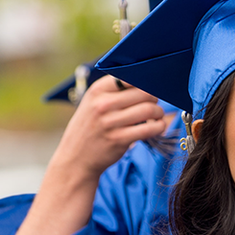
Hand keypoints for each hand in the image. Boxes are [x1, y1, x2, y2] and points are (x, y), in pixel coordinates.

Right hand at [52, 75, 166, 179]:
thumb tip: (146, 81)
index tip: (148, 89)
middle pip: (144, 92)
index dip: (144, 81)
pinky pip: (149, 128)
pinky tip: (157, 127)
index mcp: (97, 90)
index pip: (130, 76)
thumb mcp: (93, 103)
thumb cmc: (90, 127)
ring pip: (149, 109)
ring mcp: (110, 122)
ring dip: (159, 112)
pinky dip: (159, 127)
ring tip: (156, 116)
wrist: (75, 158)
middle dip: (155, 98)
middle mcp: (102, 104)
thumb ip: (115, 91)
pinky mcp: (119, 139)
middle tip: (154, 103)